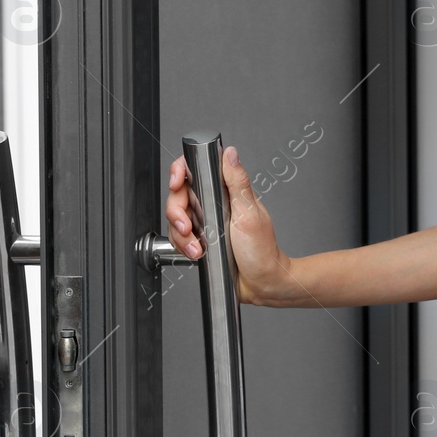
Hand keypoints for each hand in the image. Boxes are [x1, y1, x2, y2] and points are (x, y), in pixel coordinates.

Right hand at [165, 146, 293, 305]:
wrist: (261, 283)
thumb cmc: (261, 250)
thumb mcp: (249, 213)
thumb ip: (238, 182)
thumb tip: (230, 154)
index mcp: (225, 191)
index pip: (196, 169)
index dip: (180, 172)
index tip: (176, 184)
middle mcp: (213, 203)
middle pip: (178, 195)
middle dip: (176, 212)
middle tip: (187, 227)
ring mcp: (204, 221)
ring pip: (175, 218)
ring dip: (181, 235)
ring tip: (197, 247)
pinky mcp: (198, 238)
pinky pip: (178, 236)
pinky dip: (183, 245)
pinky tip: (197, 252)